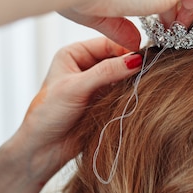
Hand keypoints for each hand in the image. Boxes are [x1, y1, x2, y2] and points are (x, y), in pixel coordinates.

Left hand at [12, 37, 142, 180]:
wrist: (44, 149)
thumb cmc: (47, 115)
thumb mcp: (76, 88)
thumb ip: (106, 72)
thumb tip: (135, 59)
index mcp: (74, 54)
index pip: (108, 44)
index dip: (126, 49)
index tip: (144, 57)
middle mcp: (86, 66)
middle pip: (118, 58)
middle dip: (131, 65)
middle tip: (149, 71)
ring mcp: (96, 84)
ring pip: (123, 76)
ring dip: (132, 81)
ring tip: (143, 86)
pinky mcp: (104, 101)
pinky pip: (124, 92)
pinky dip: (131, 94)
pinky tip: (137, 97)